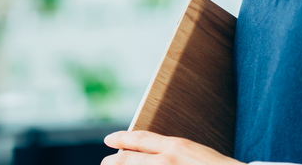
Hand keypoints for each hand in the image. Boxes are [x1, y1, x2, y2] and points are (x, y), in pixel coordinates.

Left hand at [102, 130, 241, 164]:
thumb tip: (157, 153)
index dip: (122, 139)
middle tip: (105, 162)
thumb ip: (175, 152)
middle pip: (128, 159)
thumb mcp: (196, 153)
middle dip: (113, 162)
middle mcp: (167, 161)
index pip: (140, 139)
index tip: (109, 140)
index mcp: (176, 147)